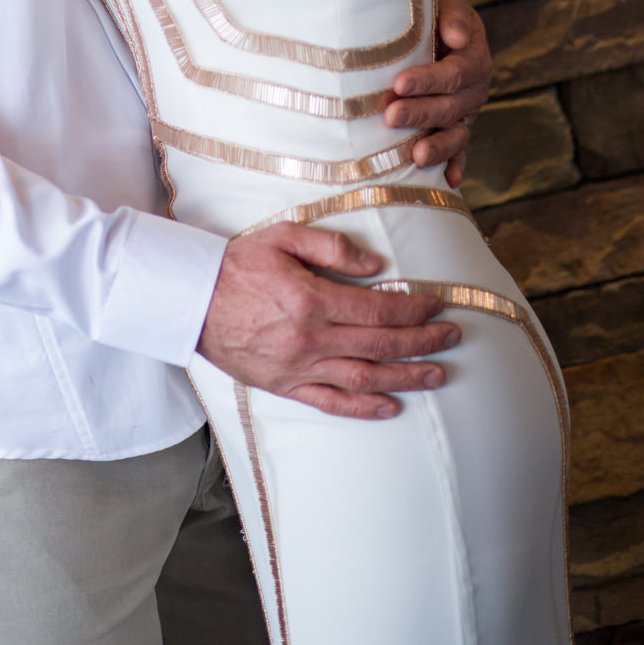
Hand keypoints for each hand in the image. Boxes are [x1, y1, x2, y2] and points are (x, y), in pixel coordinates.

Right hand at [197, 223, 458, 418]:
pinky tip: (391, 406)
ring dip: (406, 377)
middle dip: (423, 342)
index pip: (379, 309)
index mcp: (312, 300)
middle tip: (452, 337)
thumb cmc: (236, 264)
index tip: (438, 303)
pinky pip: (332, 402)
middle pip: (380, 345)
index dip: (415, 309)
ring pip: (365, 378)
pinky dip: (364, 407)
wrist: (190, 299)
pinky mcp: (285, 386)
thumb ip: (330, 246)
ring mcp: (299, 367)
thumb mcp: (282, 237)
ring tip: (438, 375)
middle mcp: (310, 339)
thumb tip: (374, 265)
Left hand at [385, 0, 490, 186]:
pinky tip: (449, 181)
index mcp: (473, 59)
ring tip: (417, 156)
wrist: (434, 26)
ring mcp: (466, 113)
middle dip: (420, 113)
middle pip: (450, 106)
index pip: (453, 73)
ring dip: (438, 146)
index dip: (427, 80)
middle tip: (391, 116)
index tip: (399, 84)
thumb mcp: (445, 5)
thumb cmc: (432, 14)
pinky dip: (455, 165)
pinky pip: (459, 151)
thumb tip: (455, 36)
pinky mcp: (457, 129)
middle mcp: (473, 90)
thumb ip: (452, 16)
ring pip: (457, 134)